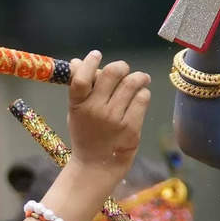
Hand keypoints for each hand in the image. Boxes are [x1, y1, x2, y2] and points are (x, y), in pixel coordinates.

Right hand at [67, 50, 151, 173]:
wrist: (97, 165)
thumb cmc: (86, 133)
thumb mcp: (76, 111)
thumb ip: (79, 88)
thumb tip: (77, 61)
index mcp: (78, 105)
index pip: (81, 79)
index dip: (89, 62)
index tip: (96, 54)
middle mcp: (95, 111)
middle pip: (112, 74)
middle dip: (121, 66)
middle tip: (124, 69)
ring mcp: (114, 120)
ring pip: (132, 84)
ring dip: (138, 77)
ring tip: (141, 79)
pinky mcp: (131, 128)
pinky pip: (142, 99)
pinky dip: (143, 93)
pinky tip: (141, 96)